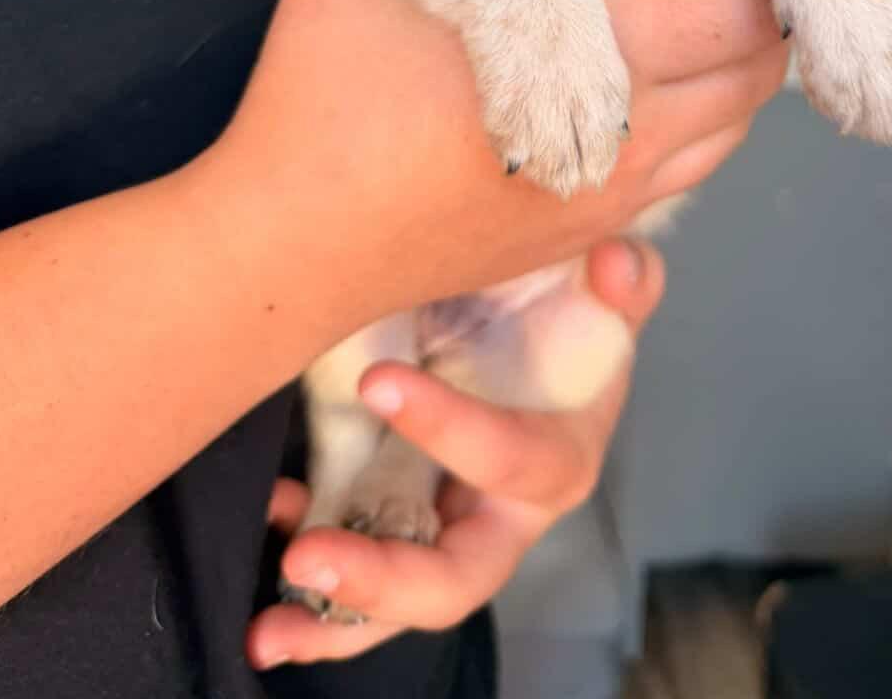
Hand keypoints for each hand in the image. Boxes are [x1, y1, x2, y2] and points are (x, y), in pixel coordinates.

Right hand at [198, 0, 787, 353]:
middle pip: (755, 73)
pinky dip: (700, 121)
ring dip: (735, 70)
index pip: (740, 8)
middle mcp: (634, 139)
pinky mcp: (587, 234)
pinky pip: (687, 171)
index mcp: (603, 60)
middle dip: (762, 12)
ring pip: (731, 128)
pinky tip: (656, 81)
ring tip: (706, 14)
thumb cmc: (323, 90)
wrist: (289, 244)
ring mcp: (615, 200)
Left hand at [246, 237, 665, 668]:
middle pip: (454, 577)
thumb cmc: (568, 317)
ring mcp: (444, 530)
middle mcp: (502, 515)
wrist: (529, 330)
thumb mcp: (602, 293)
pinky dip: (308, 569)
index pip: (510, 460)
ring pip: (396, 600)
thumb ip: (623, 281)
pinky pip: (355, 568)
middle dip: (383, 580)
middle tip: (310, 557)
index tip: (377, 382)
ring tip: (268, 626)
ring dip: (331, 617)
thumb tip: (612, 265)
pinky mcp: (396, 526)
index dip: (449, 429)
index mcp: (558, 460)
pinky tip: (273, 520)